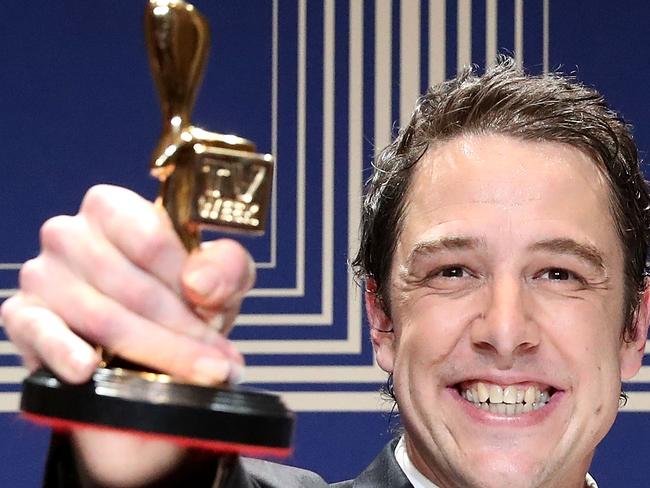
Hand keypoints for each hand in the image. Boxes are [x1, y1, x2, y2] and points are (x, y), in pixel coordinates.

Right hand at [2, 184, 252, 384]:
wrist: (144, 332)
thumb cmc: (181, 293)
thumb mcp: (218, 274)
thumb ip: (224, 267)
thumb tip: (201, 285)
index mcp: (113, 207)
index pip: (150, 240)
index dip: (188, 283)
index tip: (217, 317)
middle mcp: (70, 233)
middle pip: (132, 287)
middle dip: (183, 332)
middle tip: (220, 364)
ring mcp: (42, 274)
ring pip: (103, 318)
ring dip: (157, 352)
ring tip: (197, 376)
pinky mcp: (23, 315)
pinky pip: (42, 333)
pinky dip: (66, 352)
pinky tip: (88, 370)